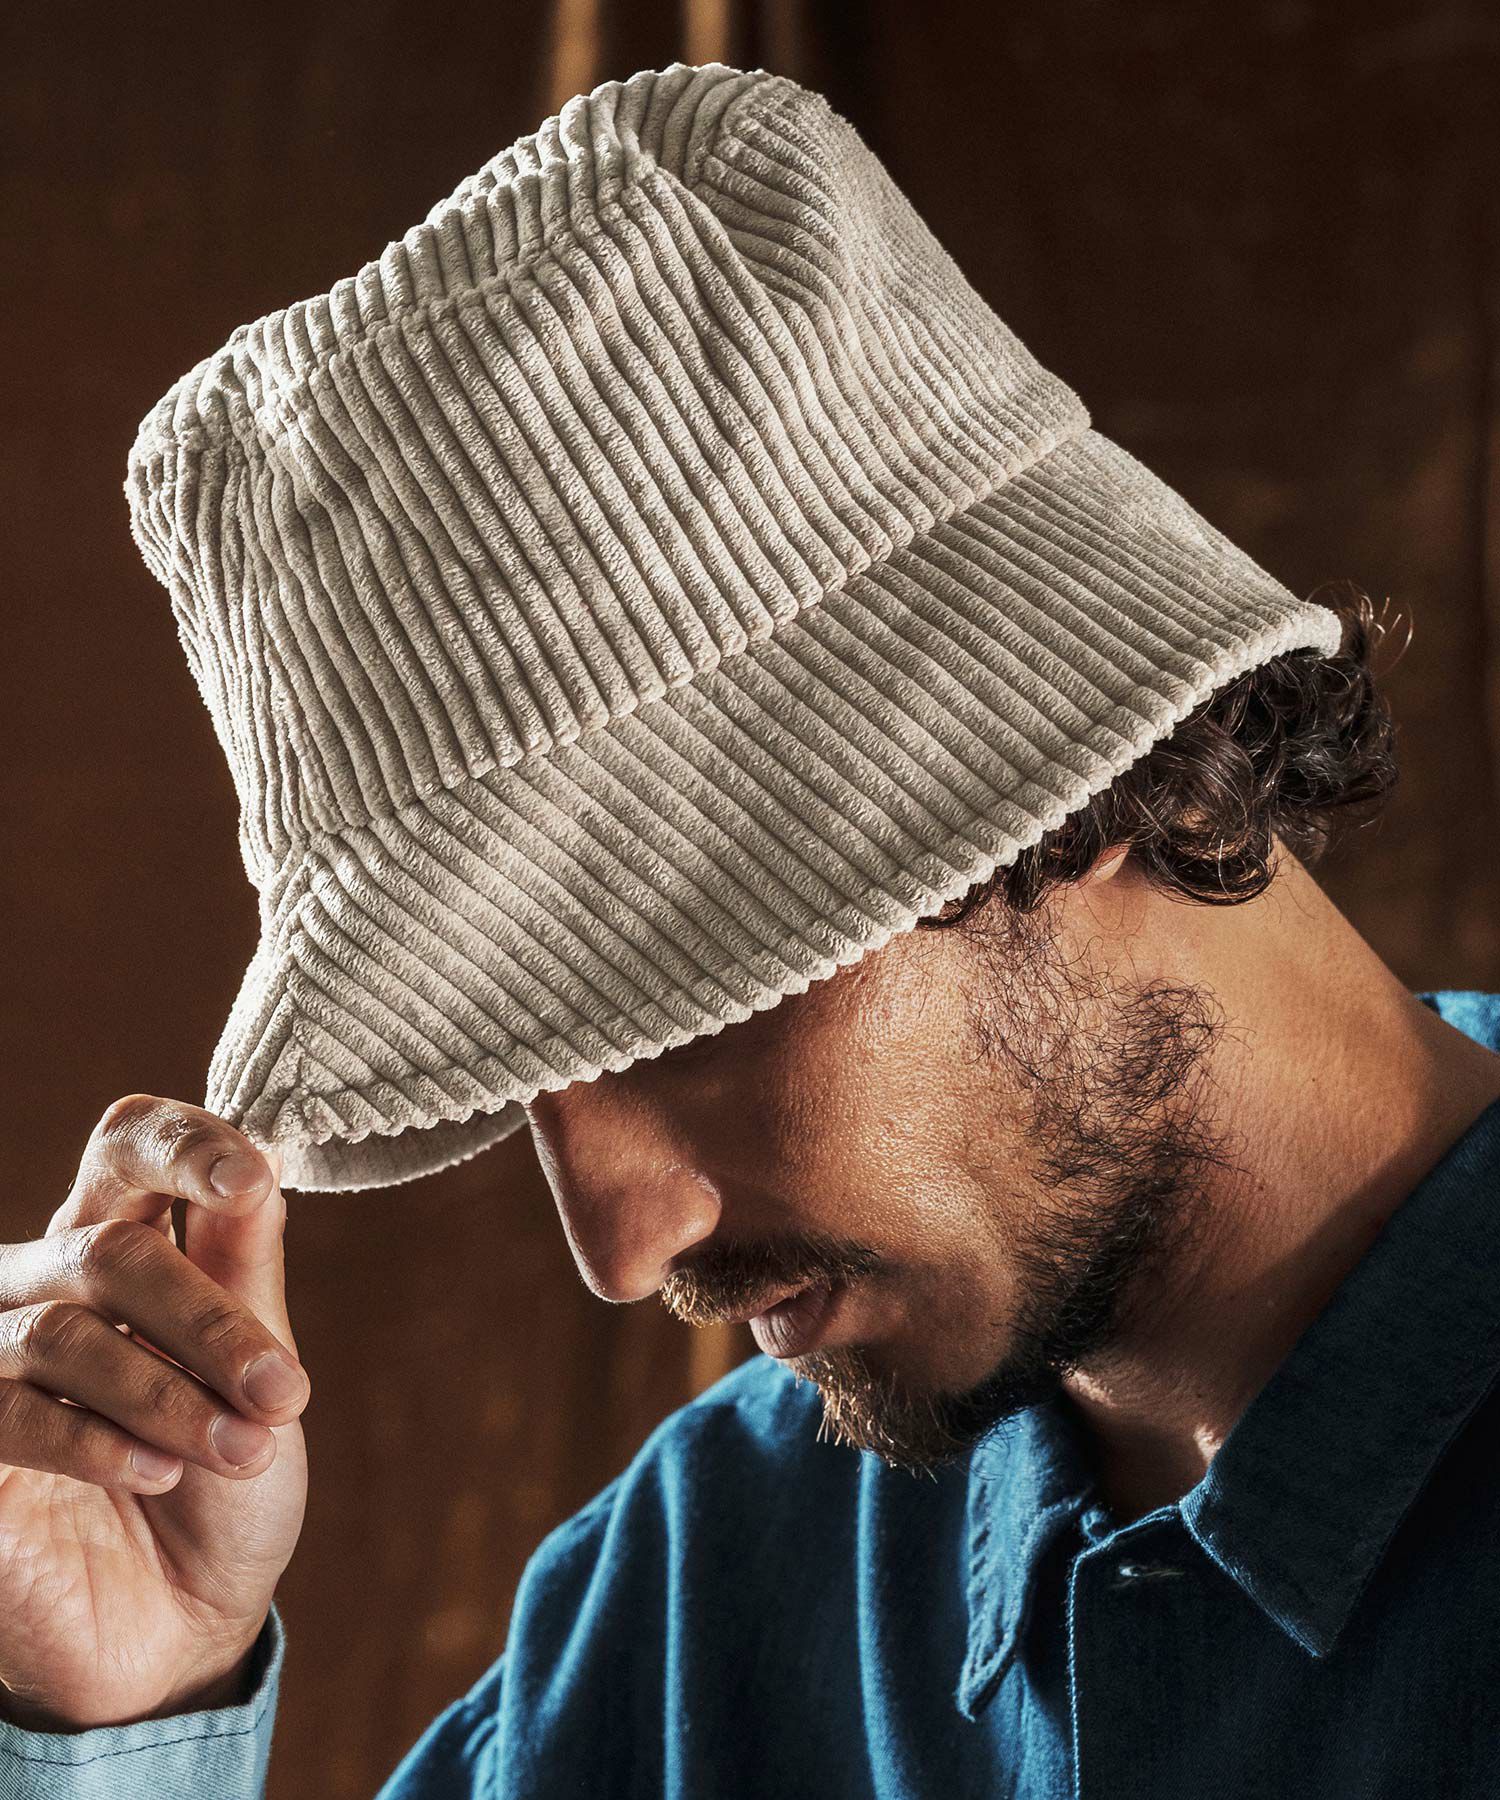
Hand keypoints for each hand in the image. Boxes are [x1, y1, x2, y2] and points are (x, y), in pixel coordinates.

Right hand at [0, 1096, 309, 1729]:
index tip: (252, 1177)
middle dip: (209, 1322)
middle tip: (284, 1391)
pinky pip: (13, 1415)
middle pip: (109, 1252)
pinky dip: (99, 1442)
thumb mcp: (258, 1373)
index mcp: (123, 1245)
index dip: (181, 1144)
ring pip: (64, 1332)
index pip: (125, 1148)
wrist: (185, 1617)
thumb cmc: (227, 1478)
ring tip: (243, 1448)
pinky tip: (160, 1472)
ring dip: (169, 1395)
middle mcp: (45, 1286)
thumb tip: (265, 1160)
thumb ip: (246, 1270)